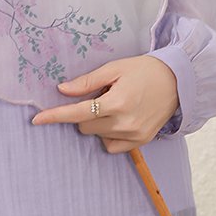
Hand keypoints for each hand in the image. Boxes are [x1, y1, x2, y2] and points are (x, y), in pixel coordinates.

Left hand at [30, 56, 179, 151]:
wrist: (179, 81)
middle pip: (85, 126)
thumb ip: (87, 81)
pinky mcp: (141, 141)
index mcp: (117, 102)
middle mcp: (124, 122)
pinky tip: (118, 120)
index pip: (77, 113)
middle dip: (84, 113)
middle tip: (101, 96)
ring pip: (97, 136)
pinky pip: (112, 146)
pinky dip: (108, 135)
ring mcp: (134, 135)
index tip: (36, 120)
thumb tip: (62, 90)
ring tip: (115, 105)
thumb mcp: (115, 68)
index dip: (55, 116)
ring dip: (97, 123)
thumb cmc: (144, 70)